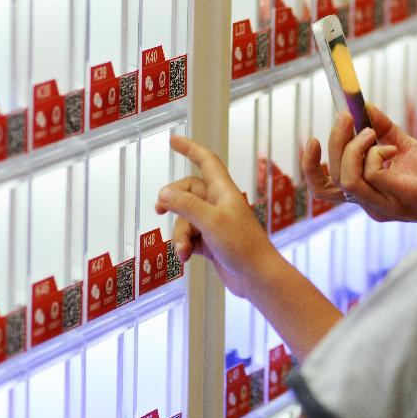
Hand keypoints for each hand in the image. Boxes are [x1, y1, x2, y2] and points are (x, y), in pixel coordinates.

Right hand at [155, 135, 281, 298]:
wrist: (257, 277)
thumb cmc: (242, 245)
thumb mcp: (210, 222)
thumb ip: (186, 205)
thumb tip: (163, 193)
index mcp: (224, 191)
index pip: (206, 161)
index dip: (190, 148)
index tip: (173, 140)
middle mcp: (219, 204)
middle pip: (187, 192)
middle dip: (173, 203)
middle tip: (159, 210)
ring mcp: (214, 223)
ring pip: (185, 218)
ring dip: (179, 233)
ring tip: (184, 249)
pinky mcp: (211, 242)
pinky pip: (189, 237)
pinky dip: (184, 245)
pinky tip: (186, 258)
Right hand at [301, 103, 416, 223]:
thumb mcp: (406, 146)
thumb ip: (383, 130)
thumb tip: (364, 106)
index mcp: (366, 193)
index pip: (324, 189)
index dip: (309, 167)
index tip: (311, 139)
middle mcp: (369, 203)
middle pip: (329, 180)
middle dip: (334, 142)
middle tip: (347, 116)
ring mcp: (381, 205)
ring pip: (345, 178)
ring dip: (352, 148)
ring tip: (371, 132)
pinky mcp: (396, 198)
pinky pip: (370, 174)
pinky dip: (375, 153)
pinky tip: (394, 148)